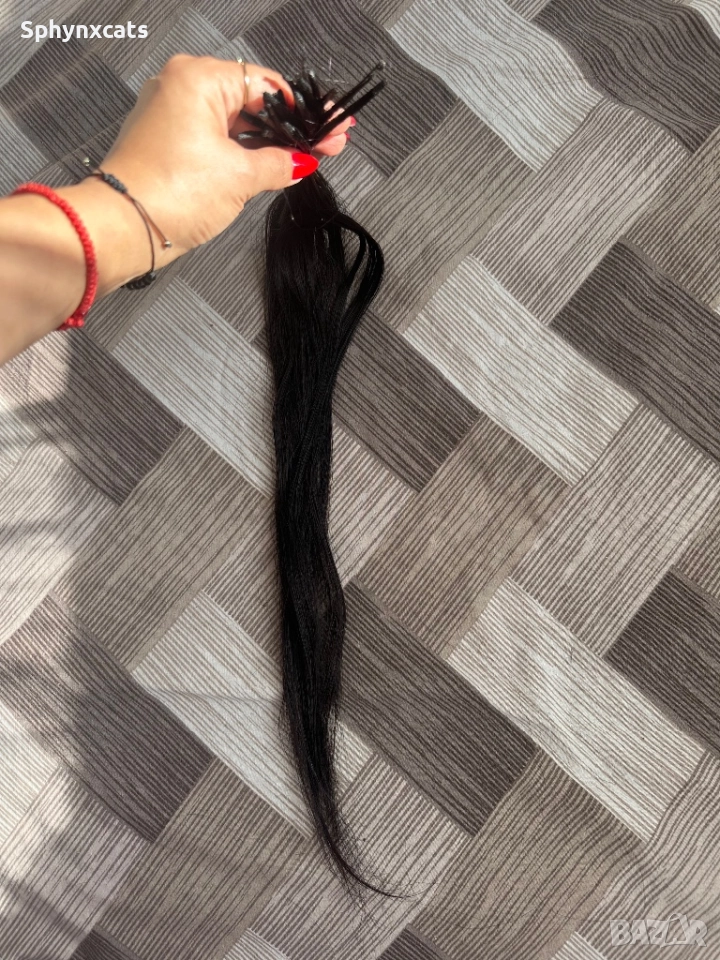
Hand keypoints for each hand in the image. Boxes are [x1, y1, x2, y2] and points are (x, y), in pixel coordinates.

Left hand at [55, 53, 353, 294]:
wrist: (122, 229)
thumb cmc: (167, 194)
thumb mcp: (240, 176)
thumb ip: (279, 163)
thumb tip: (302, 160)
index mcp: (198, 78)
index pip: (267, 86)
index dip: (303, 113)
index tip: (331, 130)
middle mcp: (181, 87)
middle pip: (252, 102)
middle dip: (290, 127)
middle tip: (326, 147)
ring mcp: (172, 115)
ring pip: (235, 122)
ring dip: (268, 142)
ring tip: (303, 160)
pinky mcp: (168, 142)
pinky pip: (216, 139)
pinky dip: (242, 152)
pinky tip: (270, 166)